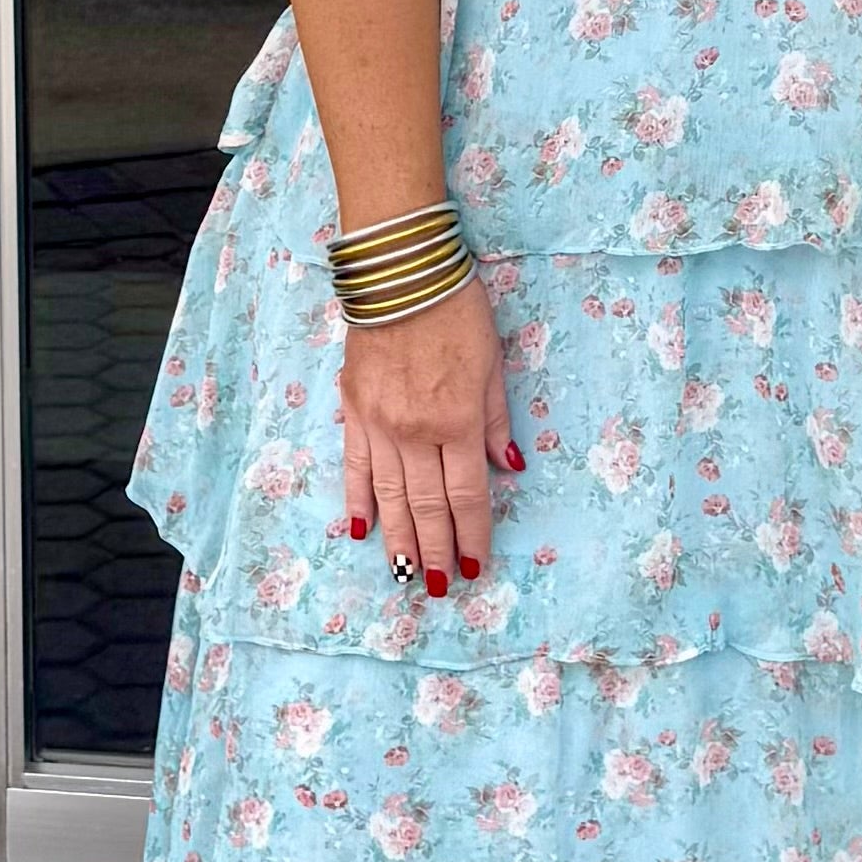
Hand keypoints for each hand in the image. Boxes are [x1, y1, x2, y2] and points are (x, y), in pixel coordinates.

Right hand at [341, 280, 518, 595]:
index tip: (477, 567)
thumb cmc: (456, 311)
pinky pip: (355, 466)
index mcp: (457, 421)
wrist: (398, 273)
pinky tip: (361, 529)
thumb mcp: (492, 364)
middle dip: (438, 551)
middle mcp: (415, 432)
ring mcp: (378, 424)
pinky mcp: (352, 410)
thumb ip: (496, 420)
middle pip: (427, 506)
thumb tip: (509, 467)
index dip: (474, 535)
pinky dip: (358, 500)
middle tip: (442, 588)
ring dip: (399, 540)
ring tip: (407, 575)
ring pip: (389, 496)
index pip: (468, 495)